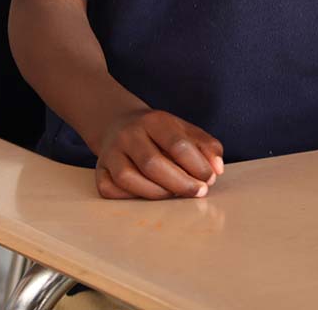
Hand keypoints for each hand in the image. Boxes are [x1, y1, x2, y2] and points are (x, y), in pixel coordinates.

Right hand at [94, 109, 224, 199]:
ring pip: (129, 178)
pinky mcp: (99, 171)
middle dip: (180, 183)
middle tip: (198, 192)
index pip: (177, 144)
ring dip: (157, 193)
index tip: (209, 179)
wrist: (118, 123)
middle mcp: (129, 134)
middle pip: (152, 164)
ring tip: (176, 196)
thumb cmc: (160, 132)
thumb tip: (218, 169)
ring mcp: (111, 153)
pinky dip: (132, 197)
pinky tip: (150, 195)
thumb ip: (206, 146)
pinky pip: (112, 190)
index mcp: (154, 120)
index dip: (196, 165)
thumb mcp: (185, 130)